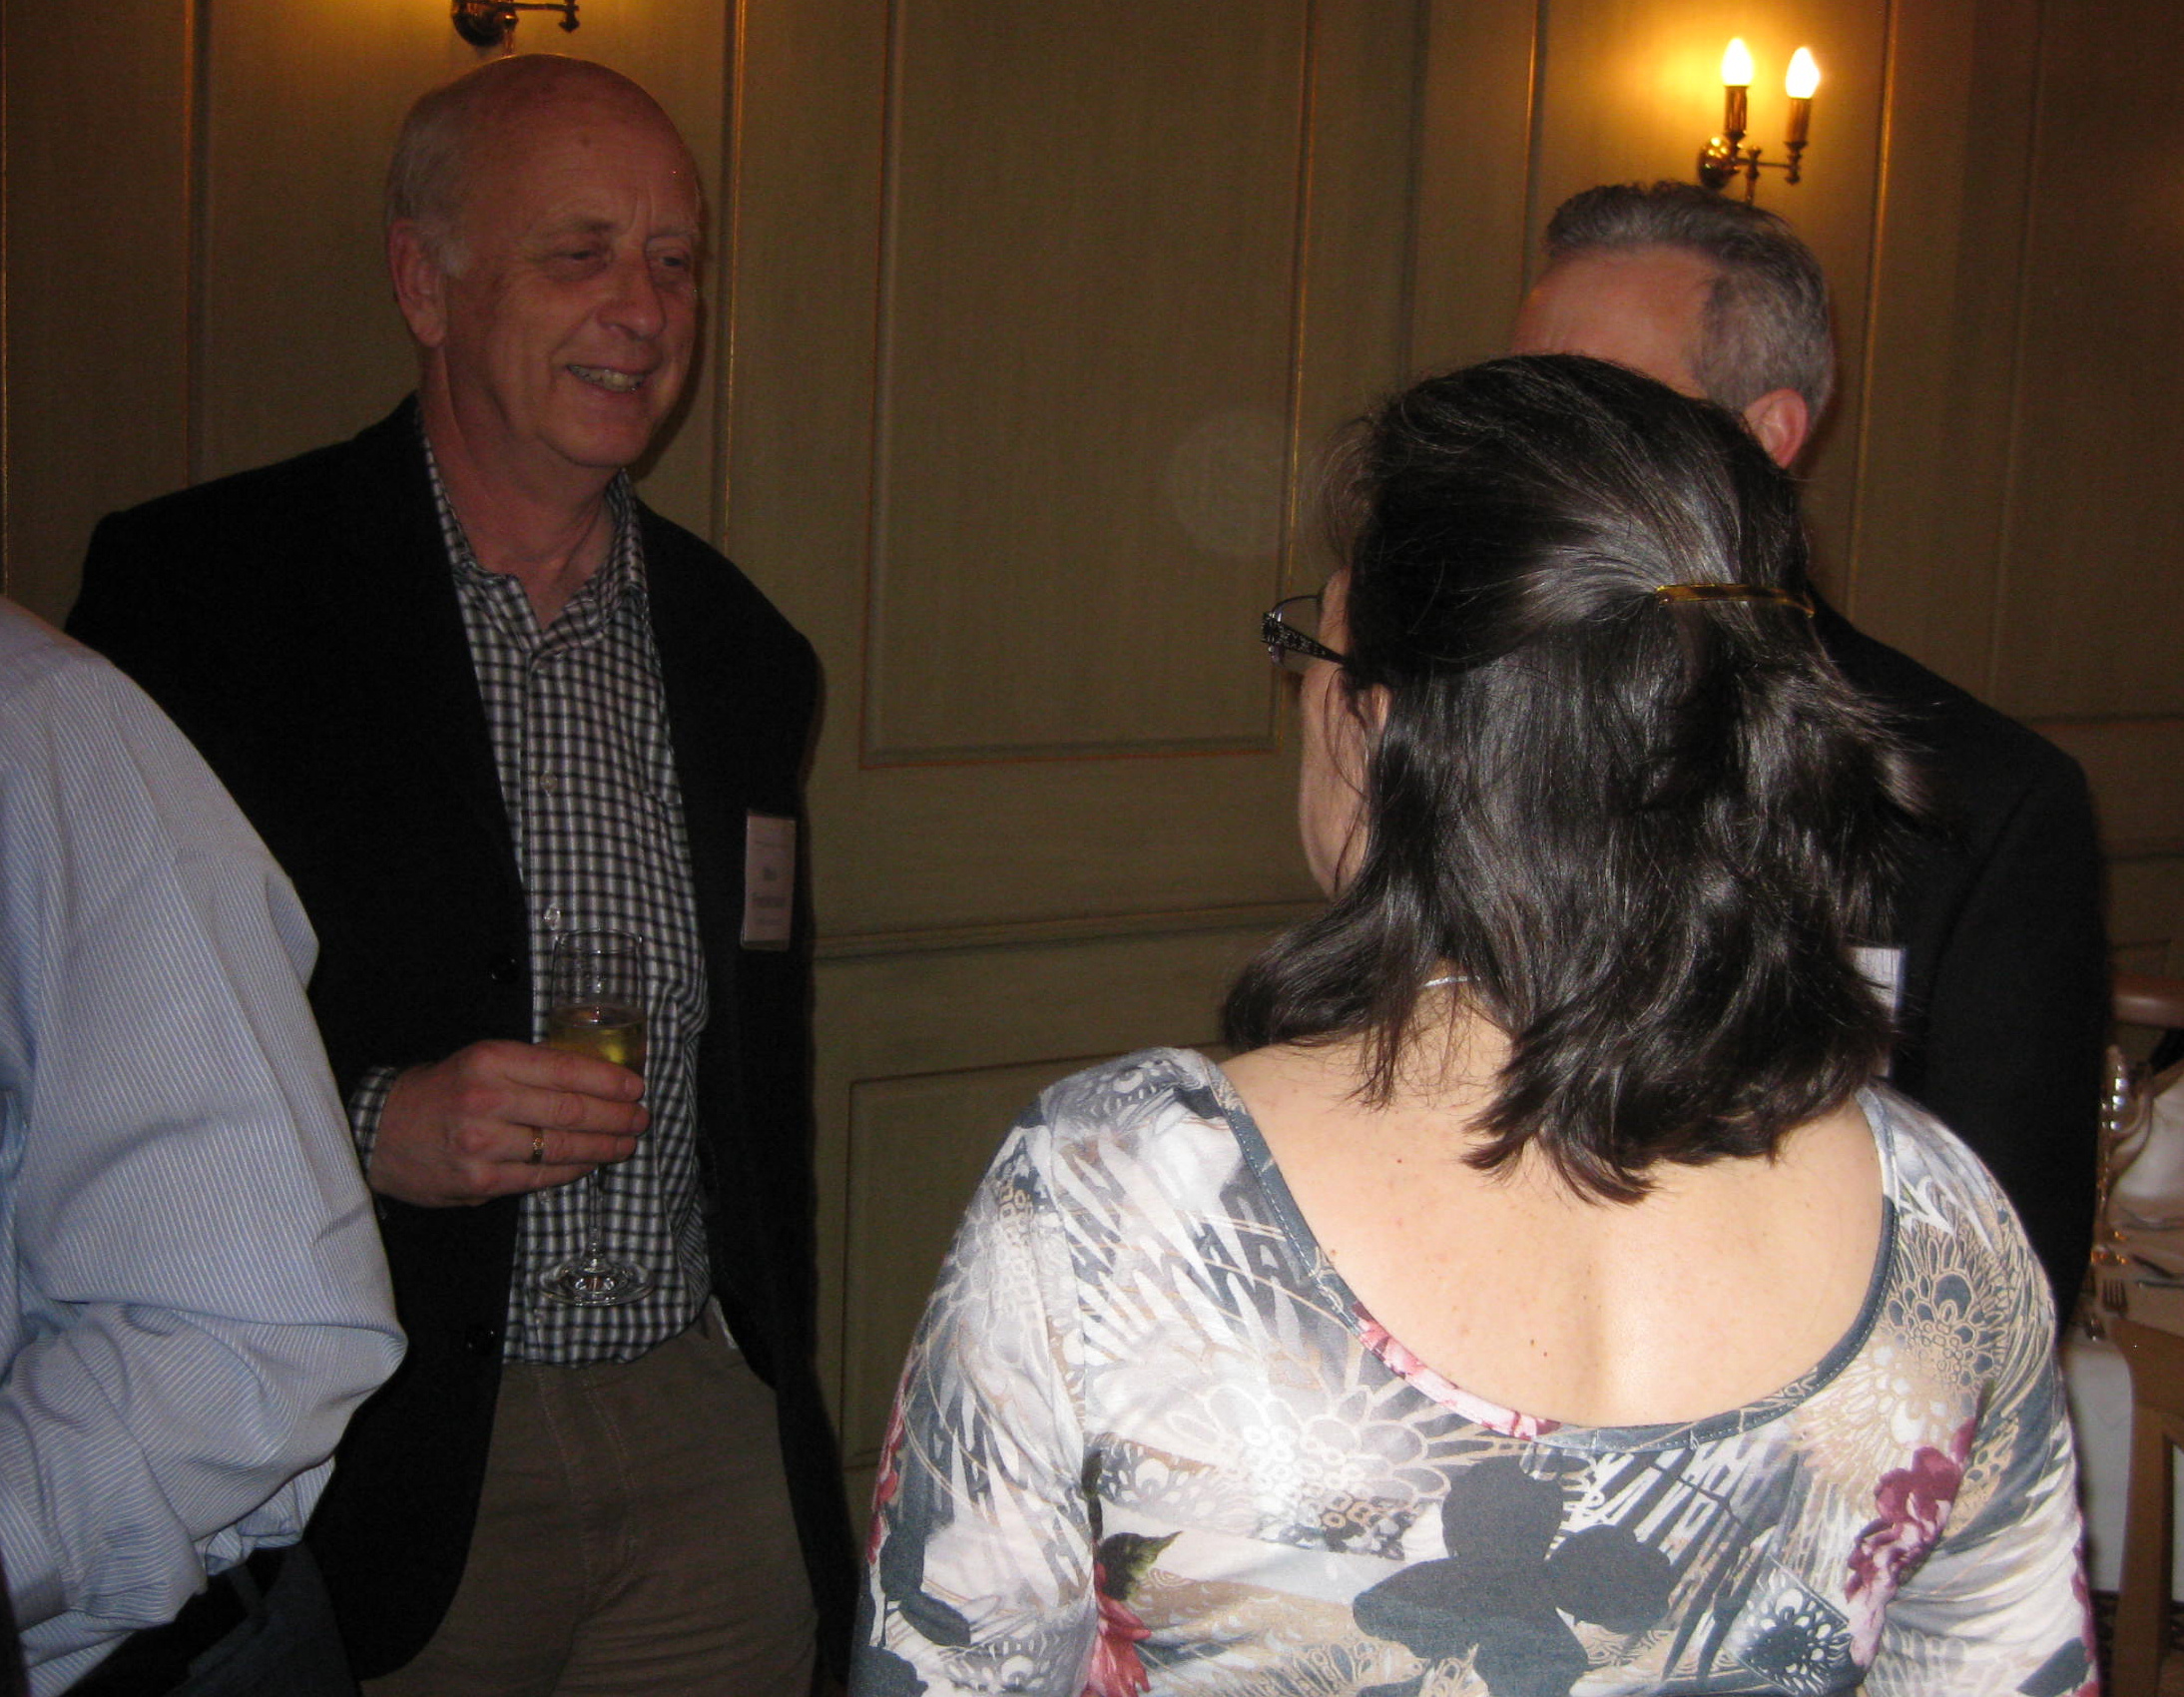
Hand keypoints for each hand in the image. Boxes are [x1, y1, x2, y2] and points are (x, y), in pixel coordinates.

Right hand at [368, 1040, 647, 1206]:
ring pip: (561, 1147)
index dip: (608, 1081)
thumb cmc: (442, 1091)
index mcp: (491, 1061)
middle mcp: (487, 1100)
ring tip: (626, 1143)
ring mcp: (483, 1144)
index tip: (635, 1087)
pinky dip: (573, 1170)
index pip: (566, 1070)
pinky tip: (591, 1163)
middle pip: (571, 1111)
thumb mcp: (481, 1060)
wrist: (380, 1131)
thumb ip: (531, 1067)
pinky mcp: (480, 1181)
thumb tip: (596, 1078)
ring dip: (603, 1146)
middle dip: (615, 1117)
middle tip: (640, 1118)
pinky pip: (541, 1177)